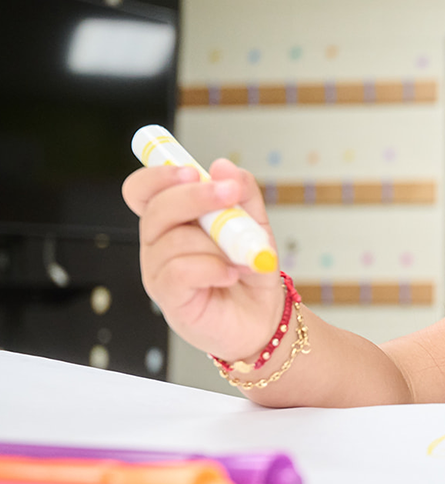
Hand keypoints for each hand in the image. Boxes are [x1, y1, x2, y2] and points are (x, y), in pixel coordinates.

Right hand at [122, 158, 283, 361]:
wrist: (263, 317)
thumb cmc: (250, 270)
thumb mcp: (255, 225)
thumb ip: (243, 194)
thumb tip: (222, 166)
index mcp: (173, 220)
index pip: (143, 190)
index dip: (157, 175)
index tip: (191, 170)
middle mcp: (158, 243)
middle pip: (156, 208)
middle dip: (195, 196)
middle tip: (229, 193)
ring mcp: (159, 271)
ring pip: (174, 240)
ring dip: (217, 243)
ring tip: (240, 257)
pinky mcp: (168, 298)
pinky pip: (180, 271)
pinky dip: (212, 268)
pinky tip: (230, 275)